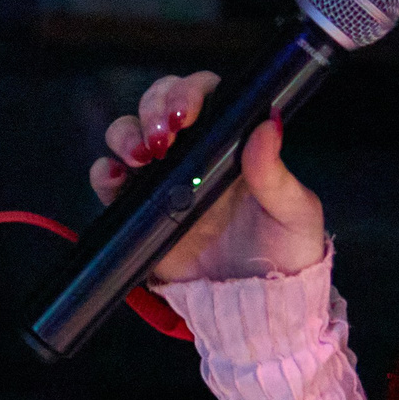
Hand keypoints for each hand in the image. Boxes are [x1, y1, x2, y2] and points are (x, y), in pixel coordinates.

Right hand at [93, 72, 326, 283]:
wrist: (253, 308)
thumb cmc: (284, 254)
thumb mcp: (295, 214)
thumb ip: (276, 175)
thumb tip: (268, 125)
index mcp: (232, 143)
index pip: (206, 96)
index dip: (189, 92)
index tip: (186, 112)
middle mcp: (193, 153)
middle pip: (158, 104)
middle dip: (152, 107)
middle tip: (162, 135)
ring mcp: (162, 180)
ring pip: (128, 134)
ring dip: (126, 134)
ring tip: (140, 156)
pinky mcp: (139, 210)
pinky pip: (109, 181)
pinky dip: (103, 173)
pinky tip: (115, 180)